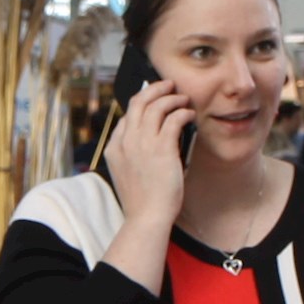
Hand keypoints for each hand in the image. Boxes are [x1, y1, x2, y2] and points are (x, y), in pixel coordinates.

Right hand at [103, 78, 193, 230]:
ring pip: (156, 106)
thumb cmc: (142, 202)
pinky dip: (183, 112)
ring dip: (172, 98)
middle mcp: (125, 141)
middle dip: (155, 89)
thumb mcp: (128, 174)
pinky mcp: (161, 149)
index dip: (142, 104)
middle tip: (168, 85)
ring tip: (183, 99)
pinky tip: (190, 115)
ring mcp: (142, 144)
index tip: (155, 102)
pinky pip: (173, 119)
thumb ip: (133, 155)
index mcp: (114, 148)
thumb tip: (153, 140)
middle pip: (138, 102)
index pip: (127, 116)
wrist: (146, 218)